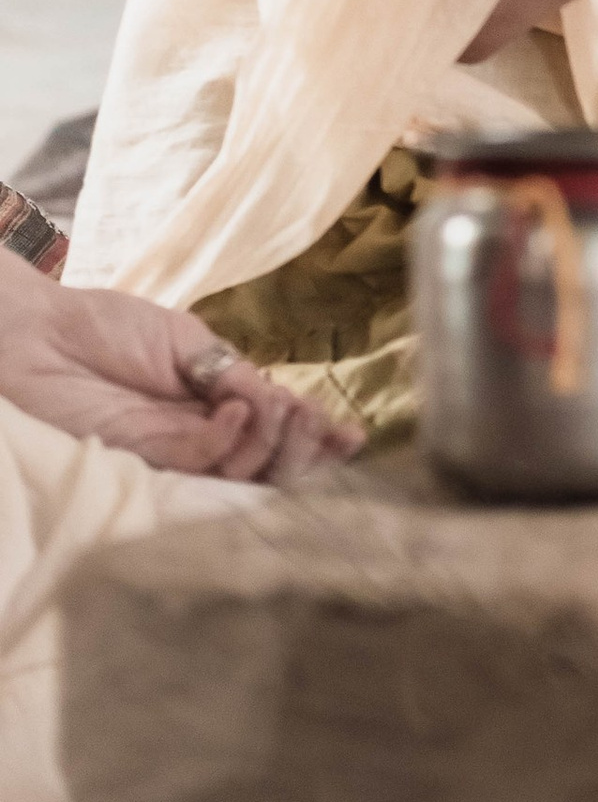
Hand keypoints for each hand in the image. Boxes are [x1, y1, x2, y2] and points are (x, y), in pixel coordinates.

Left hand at [0, 268, 363, 483]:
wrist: (40, 334)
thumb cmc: (106, 329)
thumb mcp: (190, 342)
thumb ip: (235, 376)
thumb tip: (282, 404)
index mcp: (217, 408)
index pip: (276, 434)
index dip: (316, 440)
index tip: (353, 436)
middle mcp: (201, 439)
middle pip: (269, 466)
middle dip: (306, 450)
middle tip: (324, 429)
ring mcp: (174, 454)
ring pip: (244, 473)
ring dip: (275, 443)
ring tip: (279, 408)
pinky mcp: (145, 461)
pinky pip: (204, 460)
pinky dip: (229, 438)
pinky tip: (232, 408)